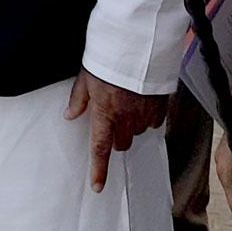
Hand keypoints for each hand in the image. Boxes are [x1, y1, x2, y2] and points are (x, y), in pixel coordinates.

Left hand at [64, 70, 168, 191]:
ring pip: (138, 133)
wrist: (138, 45)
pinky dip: (149, 118)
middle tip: (113, 120)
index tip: (98, 186)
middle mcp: (126, 118)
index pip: (100, 148)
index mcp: (105, 113)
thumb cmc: (110, 58)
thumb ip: (79, 99)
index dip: (99, 170)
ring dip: (132, 126)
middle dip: (116, 137)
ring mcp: (145, 113)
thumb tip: (70, 114)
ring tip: (128, 104)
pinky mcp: (160, 106)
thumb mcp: (86, 76)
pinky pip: (155, 122)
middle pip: (122, 143)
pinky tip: (143, 103)